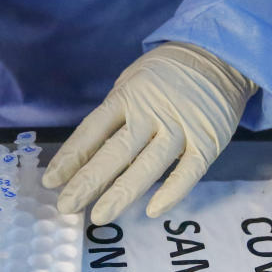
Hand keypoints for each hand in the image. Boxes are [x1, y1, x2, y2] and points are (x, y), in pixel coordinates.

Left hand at [42, 42, 257, 223]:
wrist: (221, 55)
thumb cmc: (165, 75)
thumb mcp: (132, 83)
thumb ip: (113, 116)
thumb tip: (84, 157)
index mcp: (128, 96)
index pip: (92, 131)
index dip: (70, 157)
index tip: (51, 181)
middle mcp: (151, 112)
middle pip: (115, 151)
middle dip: (88, 181)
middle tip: (66, 206)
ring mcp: (180, 128)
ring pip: (147, 165)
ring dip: (122, 193)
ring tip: (99, 217)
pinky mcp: (207, 141)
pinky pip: (188, 172)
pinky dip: (172, 192)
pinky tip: (152, 211)